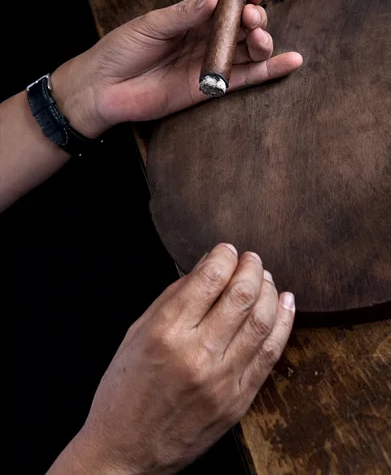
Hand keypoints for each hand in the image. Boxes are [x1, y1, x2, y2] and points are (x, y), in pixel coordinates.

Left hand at [53, 0, 302, 136]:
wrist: (103, 89)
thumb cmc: (121, 50)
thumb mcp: (151, 24)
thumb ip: (183, 14)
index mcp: (192, 17)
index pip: (226, 2)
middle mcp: (206, 38)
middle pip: (243, 25)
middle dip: (253, 16)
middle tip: (249, 16)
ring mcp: (211, 63)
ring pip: (248, 50)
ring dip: (262, 40)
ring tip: (258, 36)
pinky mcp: (211, 89)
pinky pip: (246, 78)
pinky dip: (270, 71)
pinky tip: (293, 61)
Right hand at [62, 244, 294, 474]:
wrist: (127, 453)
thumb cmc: (124, 391)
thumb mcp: (136, 334)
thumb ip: (172, 297)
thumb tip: (207, 266)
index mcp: (166, 332)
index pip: (209, 278)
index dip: (224, 256)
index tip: (227, 250)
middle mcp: (197, 354)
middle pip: (242, 295)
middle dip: (251, 267)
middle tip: (251, 258)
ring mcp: (222, 380)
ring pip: (262, 321)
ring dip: (269, 290)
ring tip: (265, 277)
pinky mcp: (238, 401)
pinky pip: (271, 355)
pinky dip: (282, 323)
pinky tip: (285, 303)